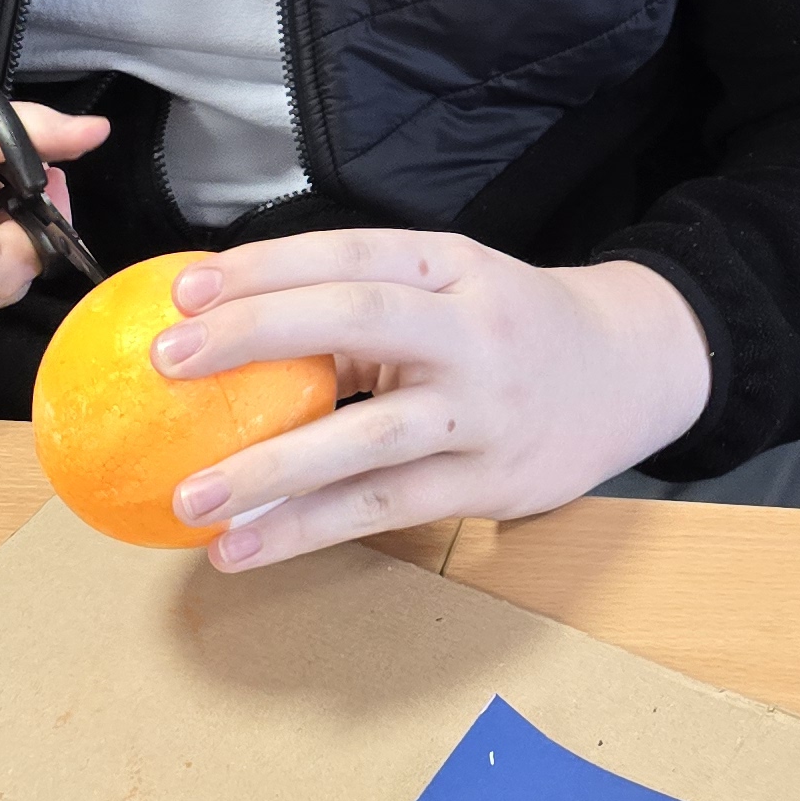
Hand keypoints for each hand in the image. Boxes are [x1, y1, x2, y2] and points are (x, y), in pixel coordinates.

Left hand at [150, 234, 712, 567]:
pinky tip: (242, 547)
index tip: (186, 289)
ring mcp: (482, 410)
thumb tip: (229, 328)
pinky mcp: (486, 481)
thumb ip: (365, 304)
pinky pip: (383, 507)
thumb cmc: (514, 328)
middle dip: (256, 334)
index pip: (353, 253)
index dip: (269, 265)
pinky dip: (306, 529)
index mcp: (454, 266)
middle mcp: (471, 329)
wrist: (632, 371)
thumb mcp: (455, 287)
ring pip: (367, 436)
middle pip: (357, 317)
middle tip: (167, 360)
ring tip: (189, 496)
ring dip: (270, 469)